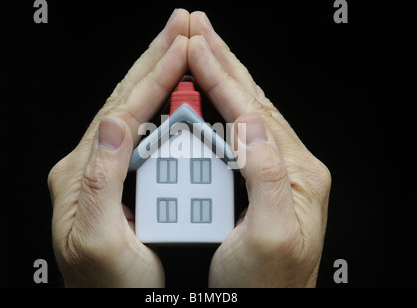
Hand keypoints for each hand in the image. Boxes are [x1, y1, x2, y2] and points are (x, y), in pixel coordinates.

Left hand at [48, 9, 188, 287]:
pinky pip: (145, 137)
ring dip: (159, 78)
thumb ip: (100, 179)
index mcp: (79, 175)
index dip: (154, 76)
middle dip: (154, 60)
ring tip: (178, 50)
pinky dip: (163, 110)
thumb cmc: (106, 286)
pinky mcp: (121, 183)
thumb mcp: (98, 239)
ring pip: (136, 114)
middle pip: (125, 100)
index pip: (122, 111)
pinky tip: (174, 97)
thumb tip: (114, 123)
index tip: (181, 46)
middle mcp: (89, 167)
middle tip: (179, 27)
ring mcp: (105, 173)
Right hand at [188, 12, 330, 286]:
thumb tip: (250, 124)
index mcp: (298, 174)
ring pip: (244, 113)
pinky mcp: (260, 183)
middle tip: (200, 28)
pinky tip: (211, 95)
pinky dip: (220, 108)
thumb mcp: (268, 236)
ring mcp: (276, 173)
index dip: (220, 77)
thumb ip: (265, 176)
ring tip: (204, 50)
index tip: (195, 46)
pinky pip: (237, 136)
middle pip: (252, 102)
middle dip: (224, 62)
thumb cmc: (268, 285)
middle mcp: (290, 167)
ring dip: (222, 78)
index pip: (252, 112)